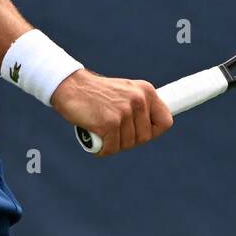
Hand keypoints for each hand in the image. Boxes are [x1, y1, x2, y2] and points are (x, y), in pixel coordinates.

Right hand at [50, 69, 172, 156]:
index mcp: (146, 91)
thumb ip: (139, 107)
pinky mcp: (110, 123)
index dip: (154, 132)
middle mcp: (138, 100)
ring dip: (114, 144)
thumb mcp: (124, 93)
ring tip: (102, 131)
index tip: (140, 132)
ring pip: (128, 144)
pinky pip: (112, 148)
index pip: (165, 121)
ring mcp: (124, 111)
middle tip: (113, 131)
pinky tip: (94, 138)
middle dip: (129, 140)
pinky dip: (102, 149)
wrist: (70, 86)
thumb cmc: (96, 94)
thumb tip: (152, 130)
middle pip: (145, 137)